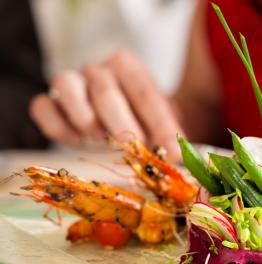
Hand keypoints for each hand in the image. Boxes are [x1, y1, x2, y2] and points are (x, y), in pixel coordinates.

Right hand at [30, 51, 183, 157]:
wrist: (124, 111)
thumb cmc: (143, 117)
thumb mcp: (162, 120)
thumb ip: (168, 133)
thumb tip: (176, 156)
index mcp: (128, 67)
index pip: (145, 93)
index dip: (160, 124)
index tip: (170, 152)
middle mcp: (99, 70)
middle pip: (105, 91)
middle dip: (121, 124)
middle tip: (134, 148)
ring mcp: (73, 82)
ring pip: (66, 85)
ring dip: (84, 117)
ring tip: (101, 139)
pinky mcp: (52, 100)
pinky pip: (42, 106)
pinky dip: (55, 124)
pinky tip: (74, 140)